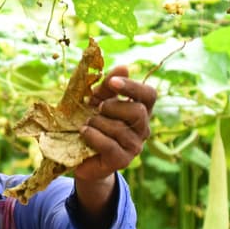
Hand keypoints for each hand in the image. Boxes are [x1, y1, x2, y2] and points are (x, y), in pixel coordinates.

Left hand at [75, 66, 155, 181]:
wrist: (80, 156)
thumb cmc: (92, 123)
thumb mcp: (97, 101)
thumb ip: (108, 86)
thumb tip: (124, 67)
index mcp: (141, 109)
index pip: (149, 95)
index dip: (132, 87)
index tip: (111, 83)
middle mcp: (142, 128)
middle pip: (137, 111)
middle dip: (112, 106)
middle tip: (97, 109)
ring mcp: (135, 146)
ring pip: (120, 129)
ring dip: (97, 122)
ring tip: (86, 123)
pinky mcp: (122, 160)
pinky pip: (109, 144)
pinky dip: (93, 135)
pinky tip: (84, 132)